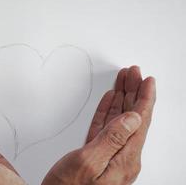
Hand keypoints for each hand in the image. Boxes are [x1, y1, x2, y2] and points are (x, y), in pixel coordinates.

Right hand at [42, 66, 155, 184]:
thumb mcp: (89, 162)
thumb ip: (113, 139)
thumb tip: (133, 118)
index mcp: (124, 159)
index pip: (140, 121)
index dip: (145, 98)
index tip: (147, 80)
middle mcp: (122, 157)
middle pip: (132, 117)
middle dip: (134, 92)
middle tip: (133, 73)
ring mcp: (110, 155)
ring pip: (119, 119)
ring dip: (122, 99)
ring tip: (124, 81)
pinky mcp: (98, 154)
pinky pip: (106, 127)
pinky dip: (108, 112)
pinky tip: (110, 101)